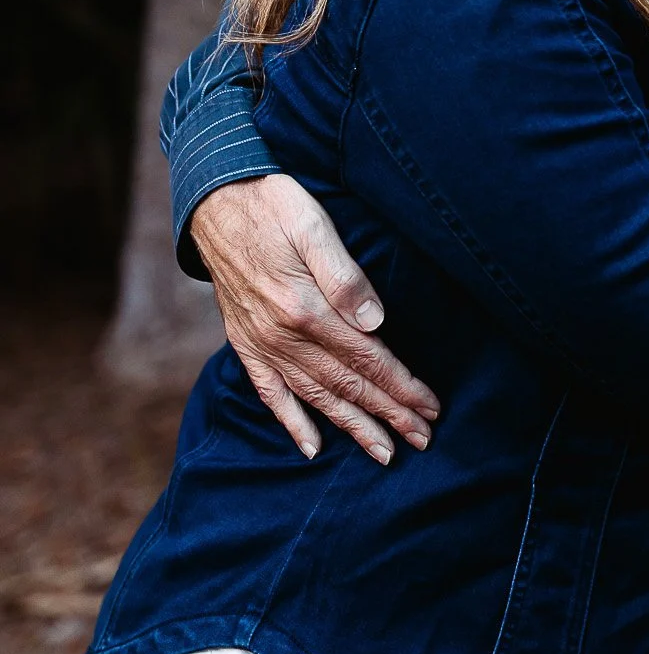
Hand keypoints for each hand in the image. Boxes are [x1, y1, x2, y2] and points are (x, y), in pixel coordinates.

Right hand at [190, 175, 439, 464]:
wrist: (213, 201)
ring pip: (315, 396)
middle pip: (347, 385)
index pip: (366, 358)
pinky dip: (291, 421)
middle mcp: (282, 335)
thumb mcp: (313, 226)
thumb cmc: (273, 205)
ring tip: (382, 452)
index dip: (401, 386)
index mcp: (305, 307)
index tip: (430, 407)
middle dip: (388, 415)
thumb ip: (344, 276)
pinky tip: (311, 446)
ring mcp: (262, 343)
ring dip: (352, 426)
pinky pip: (269, 391)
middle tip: (423, 439)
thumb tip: (376, 321)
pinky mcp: (245, 342)